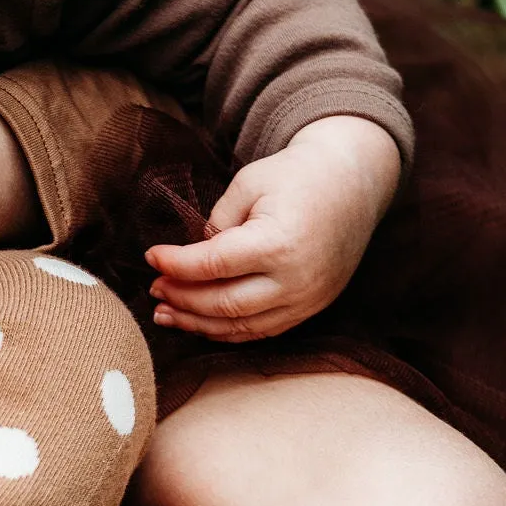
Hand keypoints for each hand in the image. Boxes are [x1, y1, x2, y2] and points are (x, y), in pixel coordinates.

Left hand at [145, 115, 401, 341]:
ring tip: (164, 313)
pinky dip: (227, 330)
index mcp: (279, 242)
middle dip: (181, 299)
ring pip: (240, 326)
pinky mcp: (312, 307)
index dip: (175, 265)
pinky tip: (199, 322)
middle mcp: (296, 279)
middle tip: (154, 289)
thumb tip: (189, 259)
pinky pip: (262, 330)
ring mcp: (307, 299)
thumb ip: (216, 223)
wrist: (353, 182)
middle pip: (222, 304)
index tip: (151, 257)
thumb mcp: (248, 184)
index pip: (212, 265)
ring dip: (197, 324)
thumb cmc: (296, 175)